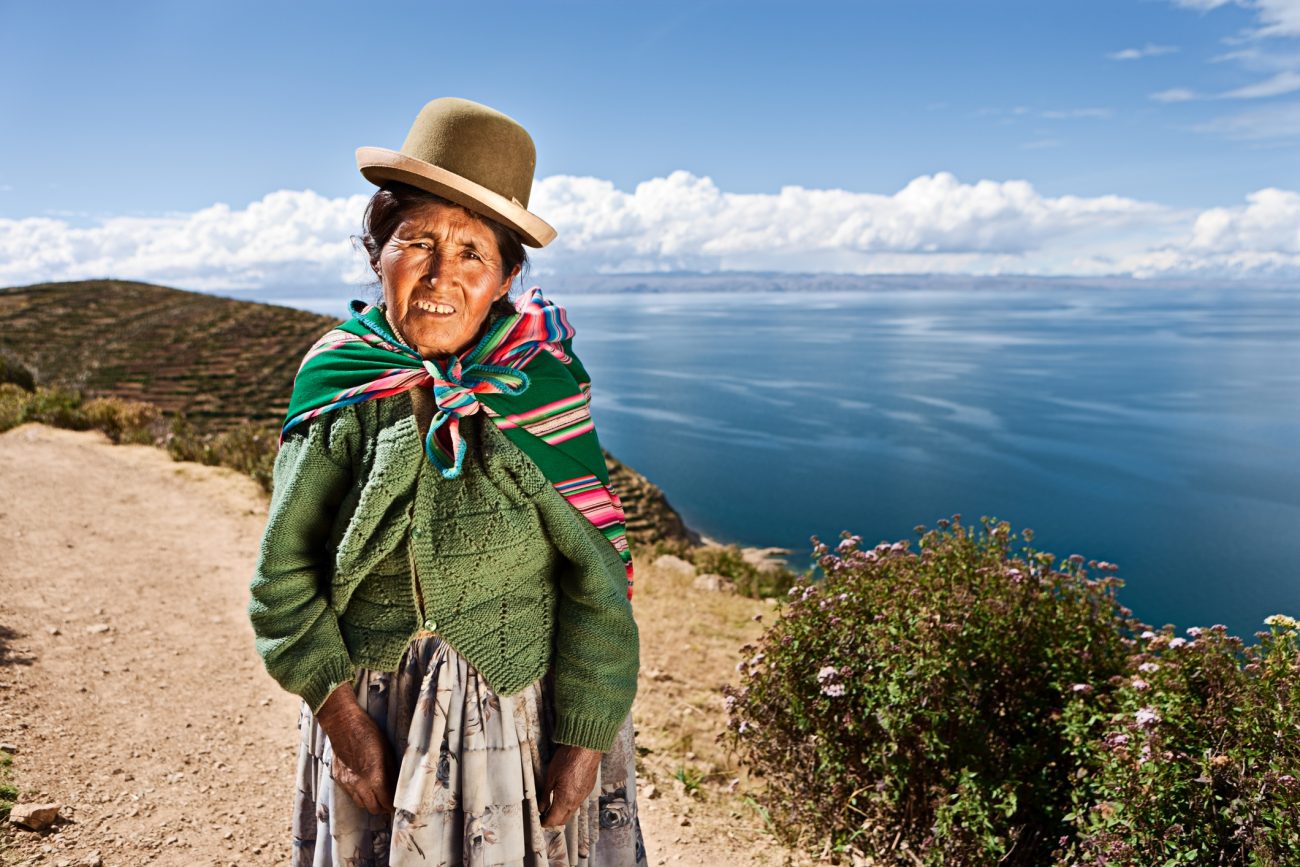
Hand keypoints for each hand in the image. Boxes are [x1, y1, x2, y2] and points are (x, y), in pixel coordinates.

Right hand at [315, 682, 397, 814]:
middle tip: (389, 803)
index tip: (398, 806)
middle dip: (383, 808)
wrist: (342, 724)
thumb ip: (391, 772)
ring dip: (370, 803)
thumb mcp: (386, 751)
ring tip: (378, 796)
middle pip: (373, 808)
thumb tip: (397, 787)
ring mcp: (346, 783)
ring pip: (360, 804)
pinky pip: (350, 795)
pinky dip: (359, 796)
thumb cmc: (368, 733)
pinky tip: (365, 788)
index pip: (386, 802)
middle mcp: (359, 785)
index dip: (393, 806)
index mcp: (374, 777)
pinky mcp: (338, 779)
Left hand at [539, 744, 601, 827]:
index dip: (545, 823)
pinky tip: (566, 795)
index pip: (554, 820)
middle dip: (554, 821)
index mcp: (565, 801)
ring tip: (554, 806)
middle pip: (564, 819)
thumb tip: (541, 807)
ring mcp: (584, 795)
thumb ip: (546, 795)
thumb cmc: (566, 760)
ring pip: (572, 811)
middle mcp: (576, 801)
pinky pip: (579, 802)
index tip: (539, 821)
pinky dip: (571, 803)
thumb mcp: (550, 777)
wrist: (586, 747)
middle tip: (545, 816)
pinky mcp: (589, 788)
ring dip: (563, 812)